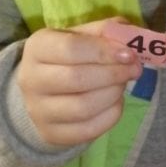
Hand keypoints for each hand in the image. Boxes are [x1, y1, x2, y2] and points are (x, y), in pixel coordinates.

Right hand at [18, 19, 142, 146]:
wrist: (42, 92)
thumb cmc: (67, 57)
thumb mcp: (81, 36)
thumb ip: (104, 32)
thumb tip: (130, 37)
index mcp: (37, 47)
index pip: (71, 48)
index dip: (104, 51)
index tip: (129, 54)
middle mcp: (30, 79)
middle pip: (77, 79)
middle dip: (113, 74)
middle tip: (134, 69)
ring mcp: (38, 110)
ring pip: (83, 107)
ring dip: (113, 94)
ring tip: (122, 85)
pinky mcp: (51, 134)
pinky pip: (88, 130)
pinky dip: (110, 115)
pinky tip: (115, 102)